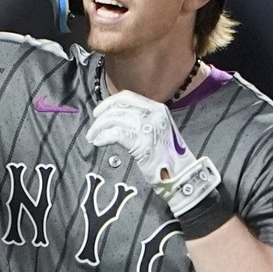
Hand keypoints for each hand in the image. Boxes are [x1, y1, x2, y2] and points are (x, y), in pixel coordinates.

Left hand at [86, 89, 220, 214]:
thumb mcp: (156, 129)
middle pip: (118, 107)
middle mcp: (153, 113)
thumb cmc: (166, 156)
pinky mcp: (142, 142)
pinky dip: (103, 137)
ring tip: (93, 138)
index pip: (127, 97)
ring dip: (99, 129)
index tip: (98, 112)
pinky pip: (115, 134)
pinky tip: (99, 143)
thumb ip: (140, 119)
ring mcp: (148, 127)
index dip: (108, 103)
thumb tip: (116, 116)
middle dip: (101, 117)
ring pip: (114, 119)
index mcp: (157, 108)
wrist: (180, 174)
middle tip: (92, 130)